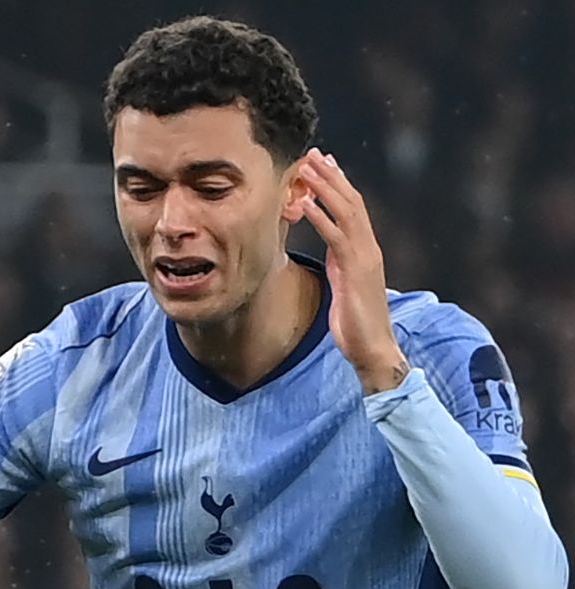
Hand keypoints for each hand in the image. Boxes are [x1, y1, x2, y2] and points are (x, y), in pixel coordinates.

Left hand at [299, 151, 407, 393]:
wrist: (372, 347)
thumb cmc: (356, 321)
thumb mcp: (345, 284)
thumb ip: (340, 264)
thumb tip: (332, 252)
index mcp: (364, 249)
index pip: (353, 208)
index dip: (338, 184)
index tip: (323, 163)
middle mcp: (368, 247)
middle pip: (351, 201)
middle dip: (331, 176)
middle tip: (313, 153)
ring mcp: (364, 256)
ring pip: (346, 212)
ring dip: (325, 188)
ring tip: (305, 168)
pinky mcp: (355, 270)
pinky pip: (336, 238)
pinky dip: (321, 218)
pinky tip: (304, 203)